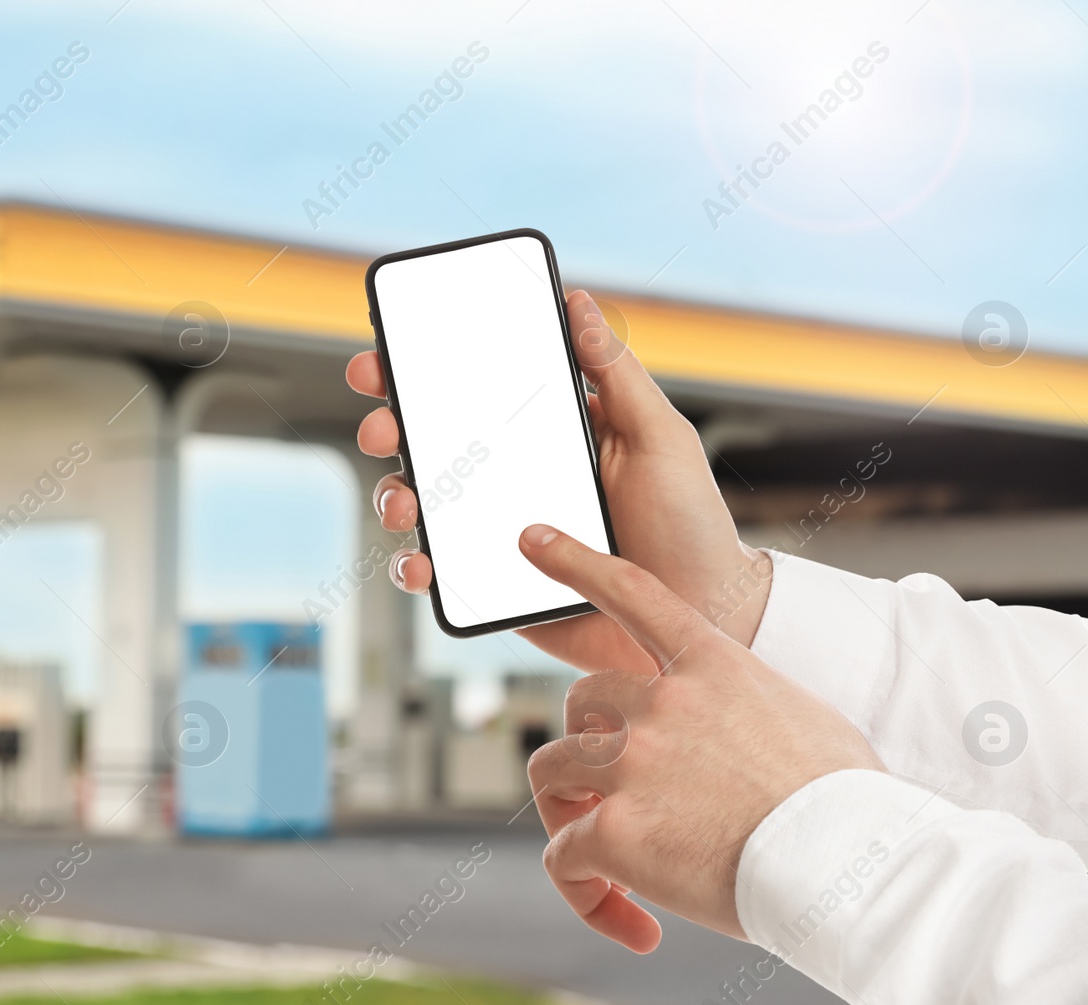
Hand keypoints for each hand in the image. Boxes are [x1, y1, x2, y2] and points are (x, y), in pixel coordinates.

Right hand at [347, 290, 770, 673]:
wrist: (702, 617)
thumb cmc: (691, 525)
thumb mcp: (660, 437)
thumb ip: (617, 373)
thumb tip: (580, 304)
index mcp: (551, 433)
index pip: (476, 390)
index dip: (423, 370)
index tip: (387, 357)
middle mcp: (517, 477)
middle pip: (434, 443)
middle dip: (392, 427)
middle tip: (384, 428)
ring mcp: (500, 531)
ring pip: (424, 505)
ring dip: (395, 496)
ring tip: (407, 503)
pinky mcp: (495, 584)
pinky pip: (440, 571)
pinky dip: (414, 566)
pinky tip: (421, 564)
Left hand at [518, 522, 881, 949]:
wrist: (855, 865)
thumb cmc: (848, 805)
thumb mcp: (800, 720)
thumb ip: (744, 708)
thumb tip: (730, 737)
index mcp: (713, 665)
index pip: (631, 591)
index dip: (574, 561)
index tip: (529, 538)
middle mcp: (662, 702)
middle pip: (578, 707)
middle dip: (585, 751)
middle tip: (609, 805)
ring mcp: (633, 762)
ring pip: (553, 773)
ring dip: (571, 818)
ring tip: (612, 870)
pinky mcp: (615, 830)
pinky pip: (565, 857)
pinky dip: (585, 891)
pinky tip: (637, 923)